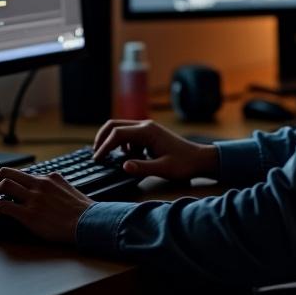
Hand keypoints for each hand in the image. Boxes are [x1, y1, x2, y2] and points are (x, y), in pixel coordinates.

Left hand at [0, 168, 92, 242]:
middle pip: (9, 173)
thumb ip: (55, 186)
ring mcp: (34, 199)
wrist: (88, 223)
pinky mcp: (29, 215)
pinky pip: (6, 206)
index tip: (7, 184)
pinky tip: (0, 210)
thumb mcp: (69, 189)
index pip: (24, 174)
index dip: (13, 179)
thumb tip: (48, 188)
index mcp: (50, 178)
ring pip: (5, 186)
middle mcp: (40, 185)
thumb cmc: (82, 210)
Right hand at [92, 119, 218, 182]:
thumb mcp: (163, 169)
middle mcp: (145, 125)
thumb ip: (143, 168)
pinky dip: (123, 144)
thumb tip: (123, 166)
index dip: (104, 146)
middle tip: (96, 155)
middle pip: (115, 125)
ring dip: (113, 142)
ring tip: (112, 159)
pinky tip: (130, 157)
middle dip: (102, 138)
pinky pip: (129, 134)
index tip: (97, 160)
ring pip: (121, 129)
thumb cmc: (184, 164)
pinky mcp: (149, 134)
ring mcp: (147, 128)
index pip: (117, 133)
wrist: (199, 159)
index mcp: (147, 131)